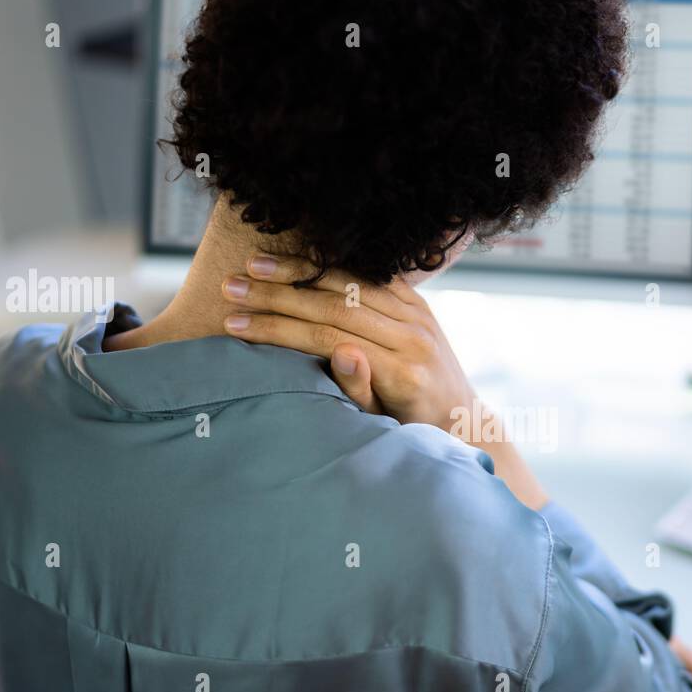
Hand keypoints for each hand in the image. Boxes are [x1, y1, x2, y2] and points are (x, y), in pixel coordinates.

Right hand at [223, 253, 549, 509]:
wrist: (459, 417)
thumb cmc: (410, 430)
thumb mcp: (382, 424)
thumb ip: (361, 390)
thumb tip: (342, 351)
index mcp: (404, 371)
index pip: (328, 338)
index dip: (278, 329)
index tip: (235, 324)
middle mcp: (415, 336)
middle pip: (334, 305)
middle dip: (277, 295)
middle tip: (231, 288)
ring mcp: (419, 315)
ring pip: (350, 284)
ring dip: (297, 272)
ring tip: (252, 266)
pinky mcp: (418, 302)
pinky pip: (369, 276)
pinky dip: (330, 267)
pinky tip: (295, 260)